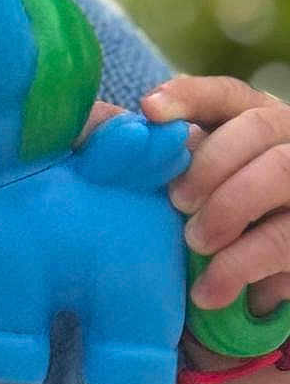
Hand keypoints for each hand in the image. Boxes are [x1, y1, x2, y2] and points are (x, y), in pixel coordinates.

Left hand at [145, 76, 289, 318]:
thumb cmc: (221, 213)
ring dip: (231, 207)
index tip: (146, 110)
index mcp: (256, 117)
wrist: (271, 265)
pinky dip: (243, 265)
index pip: (224, 93)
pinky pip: (285, 242)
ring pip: (280, 173)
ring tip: (195, 243)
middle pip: (256, 127)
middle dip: (212, 161)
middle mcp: (288, 139)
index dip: (188, 96)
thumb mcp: (203, 181)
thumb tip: (111, 144)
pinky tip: (210, 290)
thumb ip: (175, 160)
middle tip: (177, 201)